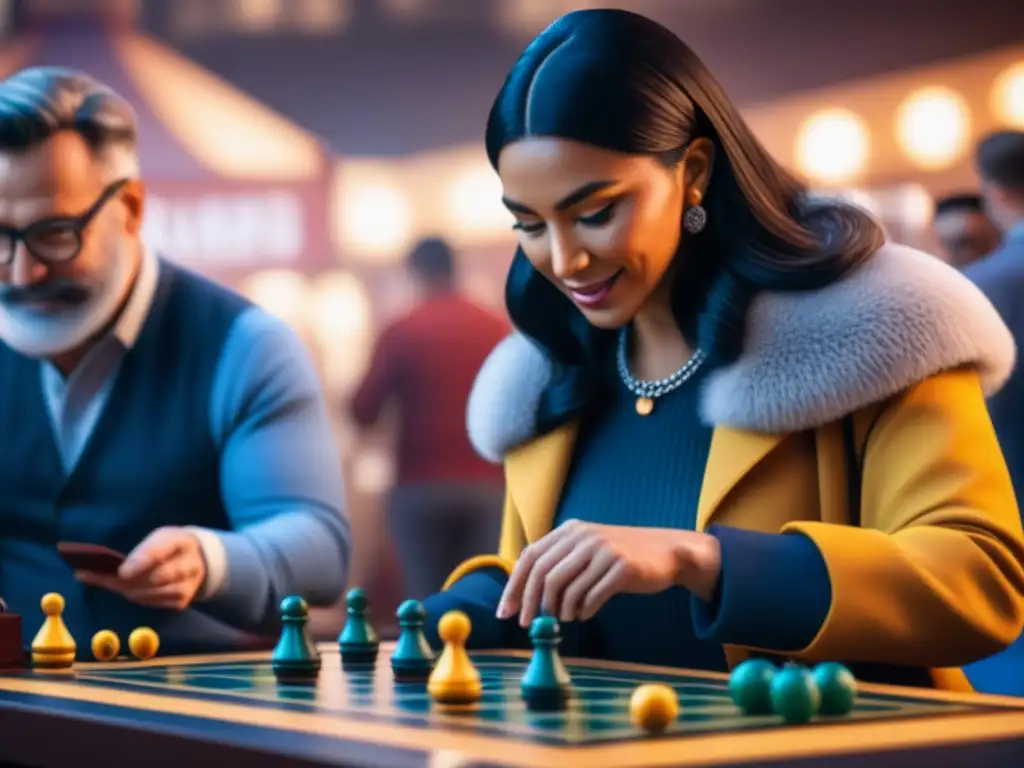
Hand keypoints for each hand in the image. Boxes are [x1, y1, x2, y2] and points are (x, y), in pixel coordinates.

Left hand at [75, 527, 206, 610]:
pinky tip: (130, 590)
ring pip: (151, 593)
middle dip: (126, 580)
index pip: (163, 550)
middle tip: (100, 577)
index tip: (122, 571)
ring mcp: (188, 586)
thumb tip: (97, 568)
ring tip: (112, 583)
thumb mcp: (157, 538)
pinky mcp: (182, 602)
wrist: (199, 559)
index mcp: (181, 541)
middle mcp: (189, 565)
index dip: (142, 561)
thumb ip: (137, 551)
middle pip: (156, 577)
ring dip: (128, 590)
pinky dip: (137, 597)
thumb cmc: (169, 547)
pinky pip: (153, 603)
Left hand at [495, 520, 721, 626]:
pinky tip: (585, 614)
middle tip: (528, 625)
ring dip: (560, 611)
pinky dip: (583, 611)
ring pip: (566, 588)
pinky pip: (592, 597)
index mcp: (570, 531)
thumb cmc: (619, 557)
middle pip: (543, 574)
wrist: (667, 552)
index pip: (530, 557)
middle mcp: (584, 537)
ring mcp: (603, 550)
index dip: (515, 586)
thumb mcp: (587, 550)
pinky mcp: (622, 568)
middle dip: (531, 603)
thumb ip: (559, 564)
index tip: (506, 612)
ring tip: (565, 618)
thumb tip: (524, 595)